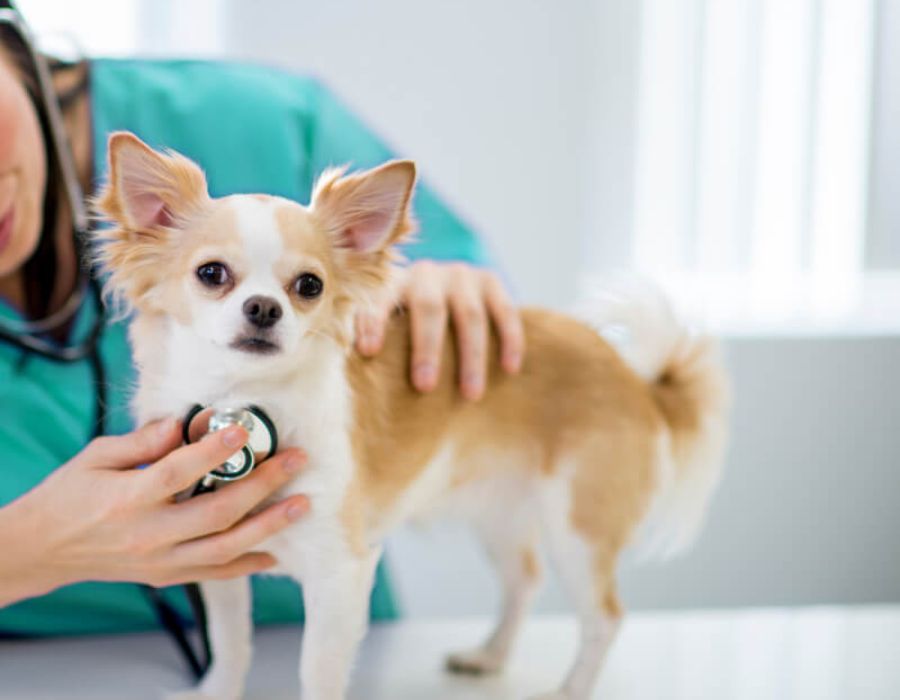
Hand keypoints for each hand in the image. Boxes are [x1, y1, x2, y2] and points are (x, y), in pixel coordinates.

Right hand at [0, 419, 307, 605]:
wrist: (43, 549)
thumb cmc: (70, 494)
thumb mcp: (96, 456)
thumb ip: (142, 440)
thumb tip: (184, 422)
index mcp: (128, 498)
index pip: (178, 472)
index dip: (214, 450)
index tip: (243, 429)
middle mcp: (148, 534)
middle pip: (216, 512)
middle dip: (263, 485)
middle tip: (296, 460)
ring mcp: (160, 561)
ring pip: (224, 548)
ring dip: (268, 526)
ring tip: (301, 505)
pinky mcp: (166, 576)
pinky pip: (214, 573)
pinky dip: (247, 565)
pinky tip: (276, 552)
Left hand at [355, 261, 524, 399]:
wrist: (449, 295)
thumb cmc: (409, 329)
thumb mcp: (391, 329)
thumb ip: (379, 344)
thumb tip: (353, 388)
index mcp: (394, 283)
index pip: (381, 299)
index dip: (374, 322)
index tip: (368, 352)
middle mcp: (428, 273)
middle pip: (428, 308)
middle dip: (427, 349)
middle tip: (424, 387)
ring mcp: (462, 275)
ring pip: (470, 315)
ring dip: (471, 357)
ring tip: (470, 395)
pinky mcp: (491, 281)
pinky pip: (505, 311)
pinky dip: (509, 340)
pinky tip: (509, 369)